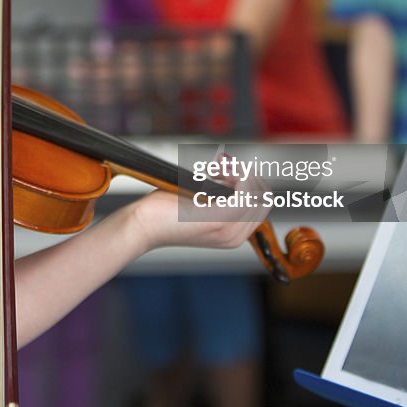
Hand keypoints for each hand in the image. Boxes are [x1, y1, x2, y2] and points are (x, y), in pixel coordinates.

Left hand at [127, 173, 268, 253]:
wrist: (142, 225)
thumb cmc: (163, 212)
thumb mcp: (198, 205)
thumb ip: (219, 196)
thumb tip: (233, 176)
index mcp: (232, 236)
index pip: (261, 205)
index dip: (249, 183)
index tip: (227, 172)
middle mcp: (235, 237)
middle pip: (264, 199)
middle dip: (248, 176)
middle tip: (221, 169)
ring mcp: (228, 230)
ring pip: (258, 193)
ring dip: (240, 173)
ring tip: (216, 169)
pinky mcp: (219, 219)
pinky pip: (246, 191)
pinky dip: (237, 174)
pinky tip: (218, 170)